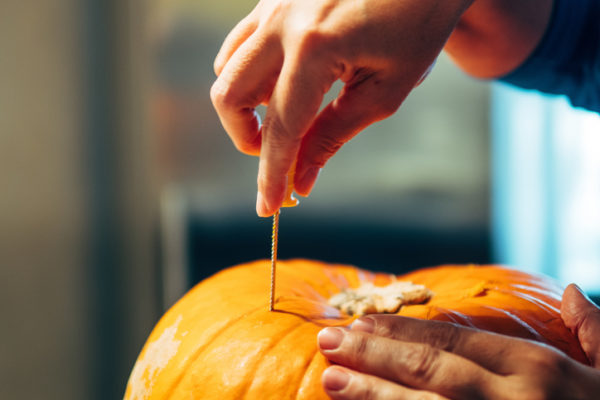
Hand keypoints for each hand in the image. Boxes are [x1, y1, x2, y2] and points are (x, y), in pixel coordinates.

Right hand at [211, 0, 472, 215]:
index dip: (271, 174)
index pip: (281, 127)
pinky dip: (251, 74)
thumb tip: (302, 180)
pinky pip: (241, 43)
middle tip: (277, 153)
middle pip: (228, 95)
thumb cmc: (417, 28)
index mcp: (315, 47)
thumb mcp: (383, 92)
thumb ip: (332, 136)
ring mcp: (273, 3)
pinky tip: (284, 83)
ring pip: (227, 67)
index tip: (268, 207)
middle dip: (245, 138)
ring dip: (244, 105)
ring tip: (284, 118)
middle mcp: (282, 21)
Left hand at [317, 283, 599, 398]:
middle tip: (328, 342)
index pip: (456, 338)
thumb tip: (572, 290)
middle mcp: (514, 398)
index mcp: (538, 367)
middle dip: (374, 354)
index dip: (405, 329)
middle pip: (430, 368)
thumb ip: (593, 333)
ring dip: (373, 394)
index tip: (363, 320)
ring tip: (330, 379)